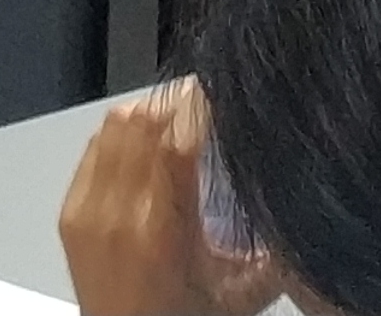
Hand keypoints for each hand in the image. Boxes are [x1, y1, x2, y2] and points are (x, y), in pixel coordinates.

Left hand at [59, 83, 283, 315]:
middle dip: (181, 101)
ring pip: (118, 122)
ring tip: (179, 121)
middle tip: (208, 104)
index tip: (227, 91)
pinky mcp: (70, 212)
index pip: (178, 139)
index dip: (203, 102)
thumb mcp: (243, 290)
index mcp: (162, 232)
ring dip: (152, 112)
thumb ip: (278, 249)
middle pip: (146, 119)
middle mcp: (119, 215)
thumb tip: (311, 197)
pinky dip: (124, 132)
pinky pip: (95, 143)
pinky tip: (146, 145)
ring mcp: (89, 211)